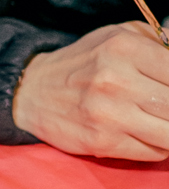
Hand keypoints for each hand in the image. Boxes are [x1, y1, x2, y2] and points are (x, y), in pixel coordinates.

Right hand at [12, 22, 168, 159]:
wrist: (33, 91)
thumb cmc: (84, 62)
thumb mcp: (117, 36)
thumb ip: (158, 42)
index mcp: (124, 48)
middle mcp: (116, 79)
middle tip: (165, 106)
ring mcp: (109, 114)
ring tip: (161, 121)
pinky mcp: (103, 142)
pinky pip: (154, 152)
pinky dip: (159, 146)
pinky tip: (148, 133)